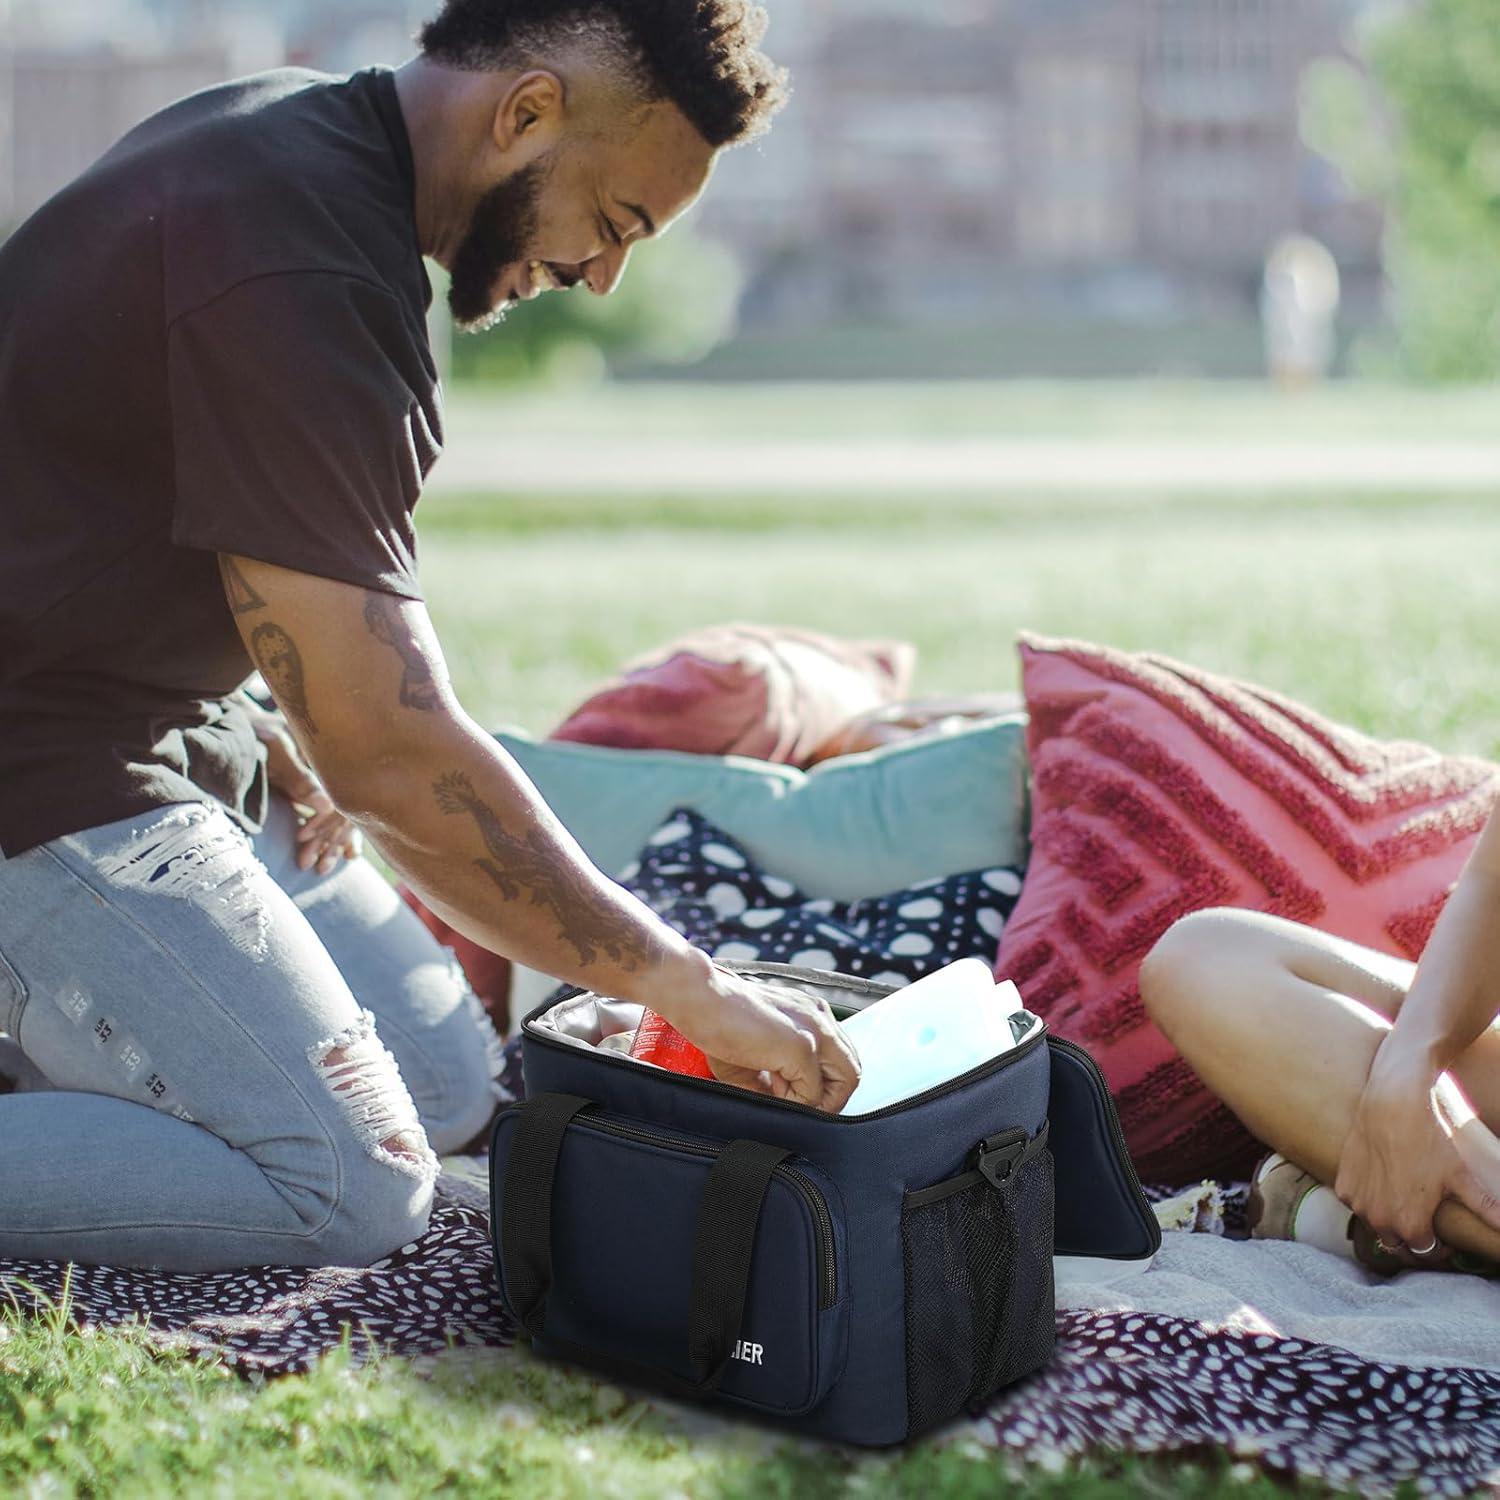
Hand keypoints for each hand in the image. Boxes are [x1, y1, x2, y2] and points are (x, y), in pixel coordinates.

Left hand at [245, 700, 362, 875]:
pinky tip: (348, 855)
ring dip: (332, 844)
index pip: (340, 794)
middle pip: (344, 810)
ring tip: (323, 868)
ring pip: (341, 817)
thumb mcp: (275, 750)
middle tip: (316, 867)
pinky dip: (338, 836)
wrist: (243, 720)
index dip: (324, 819)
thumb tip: (326, 803)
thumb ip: (299, 777)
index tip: (304, 836)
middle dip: (329, 841)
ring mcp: (328, 781)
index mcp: (332, 756)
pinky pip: (335, 817)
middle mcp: (335, 770)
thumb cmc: (256, 731)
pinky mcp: (318, 790)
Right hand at [657, 955, 860, 1112]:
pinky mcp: (802, 1046)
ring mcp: (815, 1031)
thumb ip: (778, 1077)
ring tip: (783, 1098)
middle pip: (851, 1070)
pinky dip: (796, 1103)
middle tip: (796, 1104)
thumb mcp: (756, 1052)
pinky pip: (814, 1093)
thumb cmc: (717, 1018)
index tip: (790, 1093)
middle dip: (829, 1098)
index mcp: (811, 1014)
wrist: (700, 998)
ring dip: (818, 1102)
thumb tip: (786, 1107)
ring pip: (846, 1081)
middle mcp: (820, 1018)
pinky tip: (771, 1091)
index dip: (821, 1084)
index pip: (839, 1058)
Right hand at [1336, 1046, 1499, 1261]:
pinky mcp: (1343, 1184)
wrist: (1391, 1104)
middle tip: (1422, 1220)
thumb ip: (1485, 1208)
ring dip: (1387, 1220)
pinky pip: (1356, 1203)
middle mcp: (1379, 1219)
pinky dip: (1368, 1200)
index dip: (1438, 1245)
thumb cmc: (1428, 1139)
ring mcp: (1357, 1202)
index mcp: (1409, 1224)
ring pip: (1375, 1225)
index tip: (1442, 1233)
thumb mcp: (1461, 1176)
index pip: (1424, 1252)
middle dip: (1411, 1238)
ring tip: (1402, 1200)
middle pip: (1397, 1244)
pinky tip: (1381, 1184)